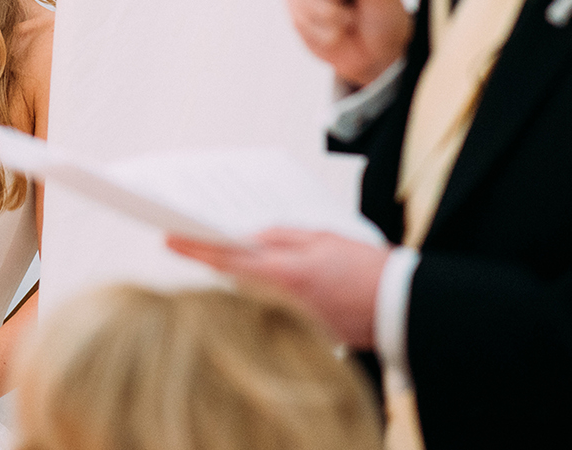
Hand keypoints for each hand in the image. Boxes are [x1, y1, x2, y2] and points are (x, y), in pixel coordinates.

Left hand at [167, 228, 389, 348]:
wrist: (402, 309)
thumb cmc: (366, 269)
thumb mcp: (321, 239)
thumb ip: (280, 237)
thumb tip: (248, 237)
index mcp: (283, 275)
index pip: (225, 261)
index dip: (193, 249)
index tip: (168, 238)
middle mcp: (281, 303)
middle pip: (232, 280)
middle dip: (212, 259)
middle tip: (186, 238)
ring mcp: (290, 321)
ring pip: (249, 294)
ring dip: (237, 275)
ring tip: (219, 251)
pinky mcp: (303, 333)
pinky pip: (270, 308)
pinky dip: (261, 292)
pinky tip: (261, 275)